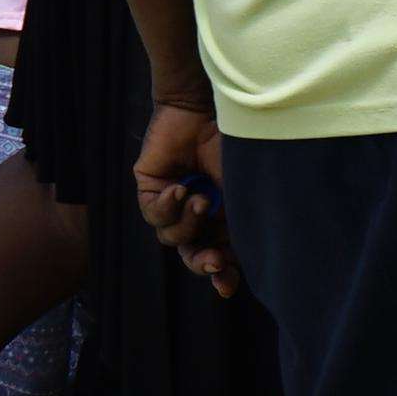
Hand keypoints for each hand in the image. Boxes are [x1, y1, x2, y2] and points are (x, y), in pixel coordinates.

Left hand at [130, 99, 234, 294]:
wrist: (212, 107)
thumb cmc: (237, 145)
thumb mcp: (246, 193)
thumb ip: (243, 226)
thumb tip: (246, 262)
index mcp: (222, 215)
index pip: (219, 254)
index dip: (221, 275)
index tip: (225, 288)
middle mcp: (196, 212)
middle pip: (191, 253)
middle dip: (201, 262)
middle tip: (213, 263)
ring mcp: (171, 200)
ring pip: (171, 237)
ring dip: (188, 224)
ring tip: (201, 199)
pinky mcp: (149, 186)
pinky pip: (153, 214)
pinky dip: (167, 207)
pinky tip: (180, 190)